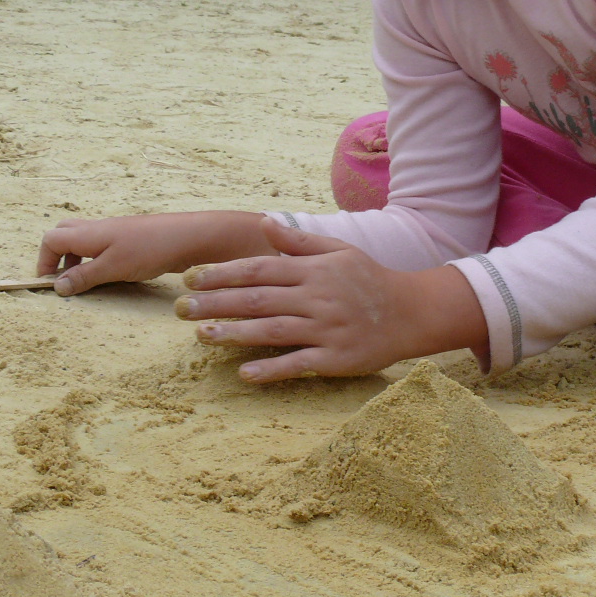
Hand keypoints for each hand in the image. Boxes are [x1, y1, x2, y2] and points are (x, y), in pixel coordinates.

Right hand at [37, 211, 272, 295]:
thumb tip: (58, 286)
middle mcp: (99, 229)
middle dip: (57, 257)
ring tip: (84, 282)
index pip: (51, 239)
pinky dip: (96, 260)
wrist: (189, 238)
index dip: (44, 261)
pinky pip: (103, 246)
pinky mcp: (131, 240)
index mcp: (89, 233)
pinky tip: (110, 276)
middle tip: (63, 280)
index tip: (48, 284)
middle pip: (64, 234)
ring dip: (77, 260)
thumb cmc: (150, 250)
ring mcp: (116, 233)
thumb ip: (84, 276)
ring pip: (84, 240)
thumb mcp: (113, 268)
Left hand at [173, 219, 485, 382]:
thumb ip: (299, 242)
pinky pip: (299, 364)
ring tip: (202, 336)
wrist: (414, 313)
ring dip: (235, 334)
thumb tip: (265, 223)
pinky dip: (272, 369)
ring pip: (273, 331)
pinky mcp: (336, 359)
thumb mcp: (339, 252)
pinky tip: (245, 374)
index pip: (260, 269)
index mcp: (314, 271)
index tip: (192, 278)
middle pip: (258, 299)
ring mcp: (326, 330)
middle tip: (181, 308)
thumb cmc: (370, 281)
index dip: (223, 273)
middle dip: (217, 303)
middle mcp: (317, 298)